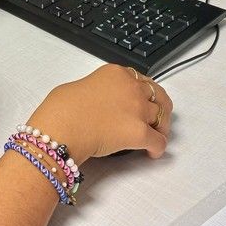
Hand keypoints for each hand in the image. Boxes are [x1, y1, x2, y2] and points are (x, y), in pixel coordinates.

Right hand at [25, 64, 172, 164]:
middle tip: (157, 119)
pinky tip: (150, 153)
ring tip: (153, 136)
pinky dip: (157, 148)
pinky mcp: (139, 133)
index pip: (141, 80)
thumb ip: (97, 89)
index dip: (144, 92)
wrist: (62, 126)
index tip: (143, 101)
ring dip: (160, 127)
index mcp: (116, 73)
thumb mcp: (80, 86)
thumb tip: (98, 102)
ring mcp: (138, 110)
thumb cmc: (62, 107)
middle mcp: (131, 87)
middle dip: (160, 107)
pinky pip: (159, 141)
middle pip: (158, 95)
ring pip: (162, 117)